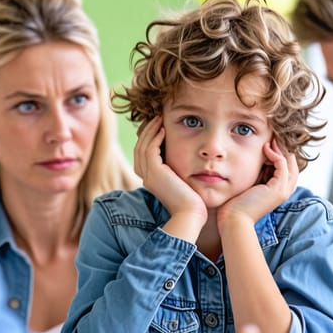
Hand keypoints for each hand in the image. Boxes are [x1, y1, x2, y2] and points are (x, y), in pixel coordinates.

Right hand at [134, 117, 206, 236]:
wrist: (191, 214)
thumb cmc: (193, 202)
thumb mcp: (183, 184)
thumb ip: (179, 173)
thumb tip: (187, 162)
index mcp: (151, 180)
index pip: (142, 155)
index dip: (148, 139)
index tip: (159, 126)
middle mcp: (146, 177)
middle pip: (139, 148)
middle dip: (147, 131)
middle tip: (157, 118)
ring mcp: (148, 176)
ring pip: (142, 147)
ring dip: (150, 131)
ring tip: (159, 119)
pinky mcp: (154, 173)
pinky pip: (149, 150)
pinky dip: (154, 138)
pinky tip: (164, 129)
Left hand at [218, 140, 297, 225]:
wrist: (234, 220)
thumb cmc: (236, 203)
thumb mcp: (247, 183)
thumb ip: (254, 172)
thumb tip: (253, 157)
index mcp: (278, 189)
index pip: (287, 166)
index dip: (280, 151)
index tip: (270, 139)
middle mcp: (285, 190)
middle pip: (292, 163)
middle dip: (284, 147)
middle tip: (275, 134)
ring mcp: (283, 190)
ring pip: (290, 163)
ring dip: (281, 148)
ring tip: (272, 137)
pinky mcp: (278, 190)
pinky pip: (282, 166)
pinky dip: (276, 155)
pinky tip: (266, 148)